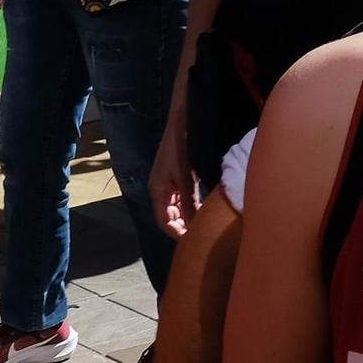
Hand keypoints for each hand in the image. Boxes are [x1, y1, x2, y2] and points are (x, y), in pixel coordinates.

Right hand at [148, 123, 199, 237]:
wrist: (184, 120)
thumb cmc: (181, 146)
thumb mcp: (185, 177)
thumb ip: (189, 202)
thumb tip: (194, 225)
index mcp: (157, 190)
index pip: (164, 221)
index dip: (177, 233)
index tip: (193, 243)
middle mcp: (161, 188)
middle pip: (170, 216)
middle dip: (183, 226)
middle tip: (202, 236)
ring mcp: (170, 181)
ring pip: (178, 207)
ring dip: (189, 216)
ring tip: (204, 225)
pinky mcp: (179, 174)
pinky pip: (184, 196)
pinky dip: (193, 204)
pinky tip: (205, 207)